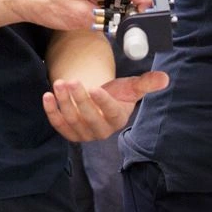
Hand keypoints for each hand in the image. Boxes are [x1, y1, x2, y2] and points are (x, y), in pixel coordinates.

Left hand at [42, 71, 168, 141]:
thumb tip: (165, 78)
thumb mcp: (131, 87)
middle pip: (89, 117)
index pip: (110, 112)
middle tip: (71, 81)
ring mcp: (84, 133)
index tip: (94, 87)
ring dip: (63, 102)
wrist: (100, 102)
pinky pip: (58, 124)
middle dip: (79, 99)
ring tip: (59, 82)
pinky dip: (51, 111)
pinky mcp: (69, 132)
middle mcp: (101, 130)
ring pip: (72, 120)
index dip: (102, 101)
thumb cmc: (118, 94)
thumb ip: (146, 83)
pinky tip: (47, 96)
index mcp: (117, 119)